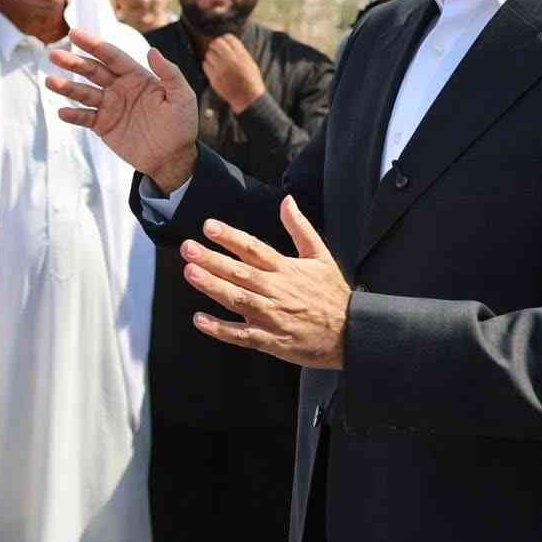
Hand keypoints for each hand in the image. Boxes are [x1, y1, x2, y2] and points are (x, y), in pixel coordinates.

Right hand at [45, 29, 199, 191]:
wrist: (172, 159)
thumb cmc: (181, 125)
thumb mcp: (182, 97)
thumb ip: (169, 73)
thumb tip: (152, 51)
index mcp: (137, 77)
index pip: (112, 57)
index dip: (94, 45)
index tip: (75, 34)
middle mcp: (120, 88)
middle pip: (93, 71)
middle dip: (74, 62)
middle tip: (54, 54)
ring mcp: (110, 107)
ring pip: (84, 93)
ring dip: (67, 87)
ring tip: (50, 81)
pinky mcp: (104, 126)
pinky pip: (85, 118)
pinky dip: (73, 115)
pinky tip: (62, 112)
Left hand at [181, 197, 349, 369]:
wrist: (352, 333)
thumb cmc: (333, 295)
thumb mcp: (321, 256)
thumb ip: (300, 228)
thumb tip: (287, 202)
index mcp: (287, 269)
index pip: (254, 248)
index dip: (231, 237)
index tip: (209, 226)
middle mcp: (277, 290)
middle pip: (241, 272)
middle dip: (212, 259)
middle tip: (189, 248)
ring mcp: (273, 316)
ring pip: (238, 300)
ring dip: (213, 287)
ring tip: (191, 273)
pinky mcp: (271, 340)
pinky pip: (242, 335)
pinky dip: (221, 329)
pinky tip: (200, 320)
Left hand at [201, 34, 265, 112]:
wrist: (248, 98)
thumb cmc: (250, 80)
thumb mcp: (249, 62)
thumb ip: (239, 52)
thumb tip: (228, 42)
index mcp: (241, 55)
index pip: (228, 38)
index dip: (225, 39)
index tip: (224, 42)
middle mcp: (230, 61)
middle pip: (216, 43)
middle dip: (216, 45)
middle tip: (217, 50)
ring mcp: (221, 70)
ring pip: (209, 54)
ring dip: (211, 56)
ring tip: (216, 61)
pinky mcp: (214, 78)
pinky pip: (205, 65)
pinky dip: (208, 65)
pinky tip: (214, 69)